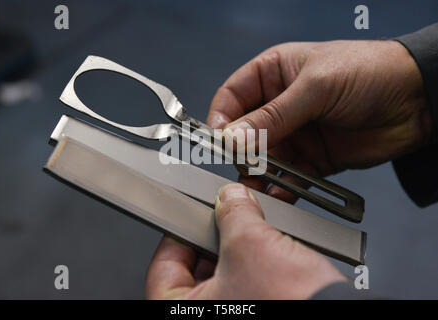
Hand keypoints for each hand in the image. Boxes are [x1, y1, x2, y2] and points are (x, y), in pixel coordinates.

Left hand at [146, 183, 345, 298]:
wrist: (342, 317)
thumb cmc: (292, 305)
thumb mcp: (252, 245)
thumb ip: (233, 213)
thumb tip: (230, 198)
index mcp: (184, 311)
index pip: (164, 264)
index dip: (179, 232)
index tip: (191, 214)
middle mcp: (205, 316)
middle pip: (198, 265)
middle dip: (219, 232)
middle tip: (228, 213)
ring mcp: (235, 311)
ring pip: (228, 271)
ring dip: (244, 241)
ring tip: (254, 221)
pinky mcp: (260, 306)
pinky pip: (251, 279)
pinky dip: (260, 257)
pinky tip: (271, 238)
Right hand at [207, 40, 430, 200]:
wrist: (417, 100)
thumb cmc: (369, 72)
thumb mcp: (316, 87)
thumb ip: (273, 116)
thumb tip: (232, 137)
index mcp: (273, 74)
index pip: (232, 97)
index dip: (221, 119)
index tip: (217, 141)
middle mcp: (279, 105)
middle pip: (244, 132)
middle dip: (239, 151)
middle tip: (240, 165)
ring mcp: (295, 134)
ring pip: (263, 158)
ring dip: (257, 173)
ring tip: (255, 185)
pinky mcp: (311, 159)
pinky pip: (288, 177)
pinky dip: (281, 188)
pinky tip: (278, 194)